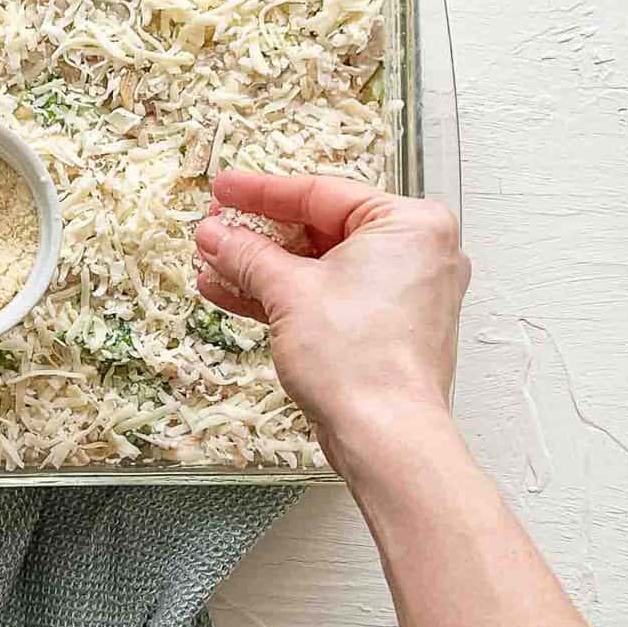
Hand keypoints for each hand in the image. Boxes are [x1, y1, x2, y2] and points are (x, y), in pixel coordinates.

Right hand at [194, 172, 468, 475]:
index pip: (321, 193)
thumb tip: (216, 233)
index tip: (224, 189)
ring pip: (318, 267)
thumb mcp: (288, 291)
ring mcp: (401, 293)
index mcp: (410, 224)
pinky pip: (326, 297)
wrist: (384, 438)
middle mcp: (415, 253)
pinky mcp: (384, 328)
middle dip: (258, 235)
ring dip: (261, 268)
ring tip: (212, 262)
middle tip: (215, 227)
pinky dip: (284, 296)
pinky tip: (232, 291)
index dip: (261, 191)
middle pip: (319, 229)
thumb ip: (247, 254)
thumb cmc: (362, 362)